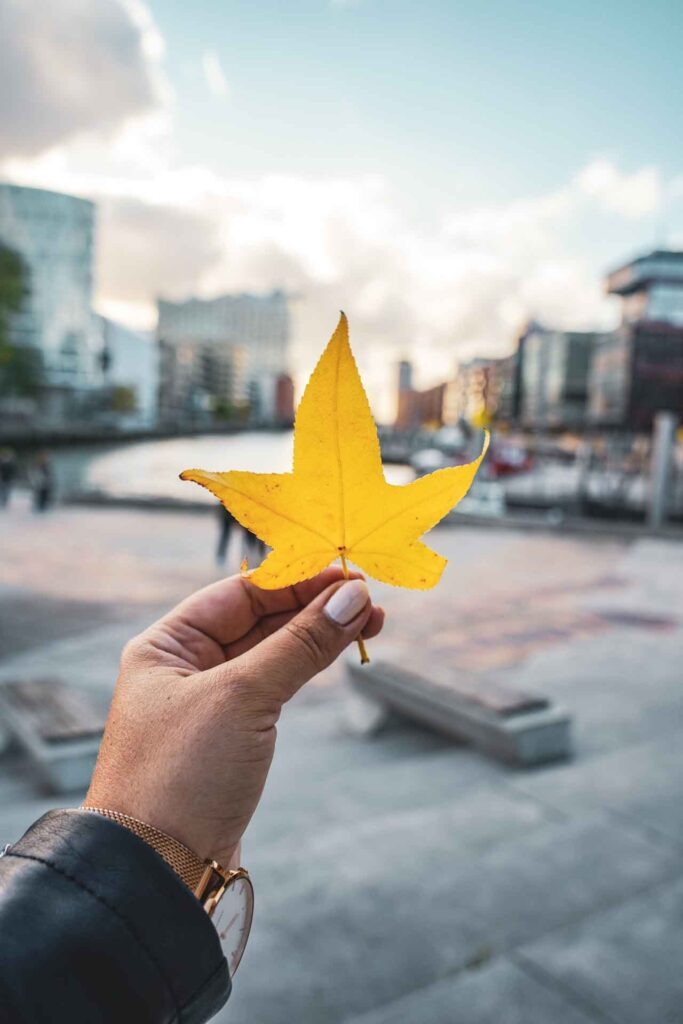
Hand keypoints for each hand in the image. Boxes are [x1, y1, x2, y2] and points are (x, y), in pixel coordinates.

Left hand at [85, 569, 383, 864]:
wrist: (158, 871)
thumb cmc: (182, 773)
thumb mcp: (243, 696)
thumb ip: (300, 643)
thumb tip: (352, 596)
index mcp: (166, 645)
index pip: (240, 593)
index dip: (296, 580)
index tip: (347, 574)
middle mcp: (183, 668)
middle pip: (259, 620)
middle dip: (314, 607)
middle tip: (369, 598)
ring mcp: (209, 704)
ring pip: (272, 654)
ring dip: (319, 636)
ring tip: (370, 621)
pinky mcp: (231, 738)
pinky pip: (275, 687)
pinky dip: (307, 669)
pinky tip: (338, 653)